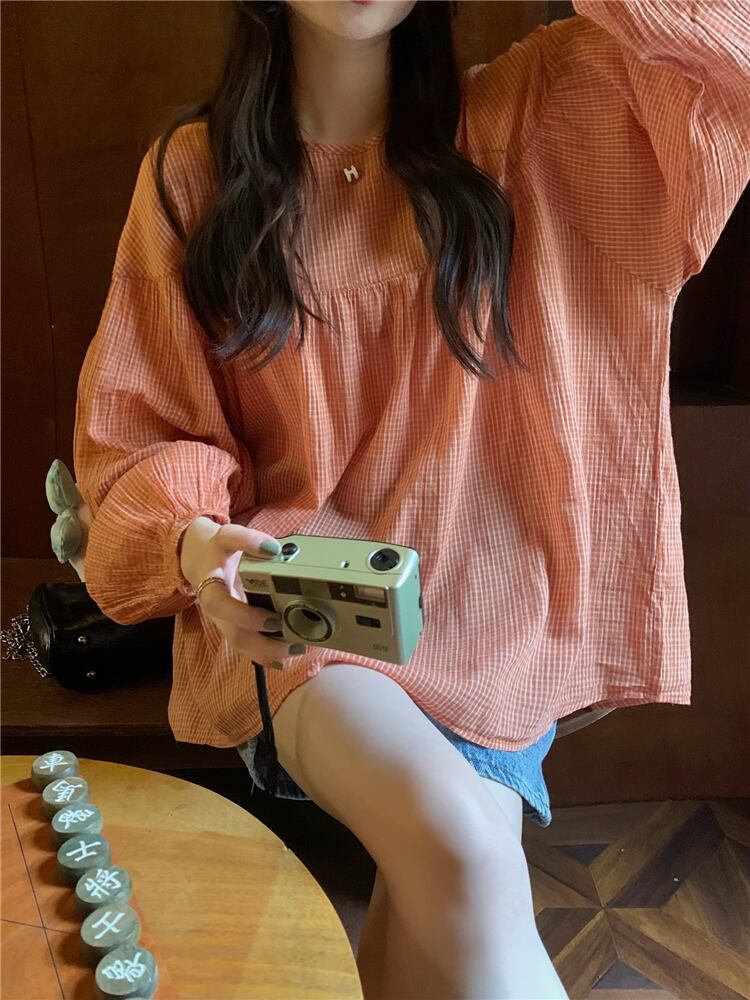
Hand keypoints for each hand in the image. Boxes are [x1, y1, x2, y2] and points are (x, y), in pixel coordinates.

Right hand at [178, 516, 304, 670]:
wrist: (203, 562)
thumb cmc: (219, 552)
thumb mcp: (228, 537)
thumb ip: (247, 540)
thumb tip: (274, 549)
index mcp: (210, 587)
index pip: (219, 605)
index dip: (244, 616)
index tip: (272, 619)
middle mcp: (217, 610)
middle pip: (234, 635)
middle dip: (262, 642)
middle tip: (292, 641)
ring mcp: (225, 622)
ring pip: (241, 645)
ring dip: (267, 652)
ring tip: (294, 650)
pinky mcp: (235, 627)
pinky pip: (247, 647)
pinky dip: (265, 655)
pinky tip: (284, 657)